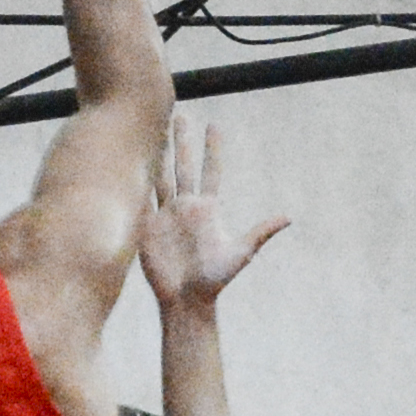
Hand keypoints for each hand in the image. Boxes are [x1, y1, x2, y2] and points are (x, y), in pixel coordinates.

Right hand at [137, 112, 286, 314]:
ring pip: (159, 176)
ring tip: (151, 132)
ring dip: (156, 155)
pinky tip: (127, 163)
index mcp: (208, 208)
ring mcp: (165, 215)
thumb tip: (288, 217)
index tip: (214, 125)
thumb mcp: (241, 254)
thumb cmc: (215, 280)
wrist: (186, 300)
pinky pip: (139, 199)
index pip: (211, 171)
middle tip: (179, 115)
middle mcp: (186, 206)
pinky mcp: (147, 227)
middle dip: (181, 140)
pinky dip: (134, 181)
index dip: (213, 149)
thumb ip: (260, 233)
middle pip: (182, 165)